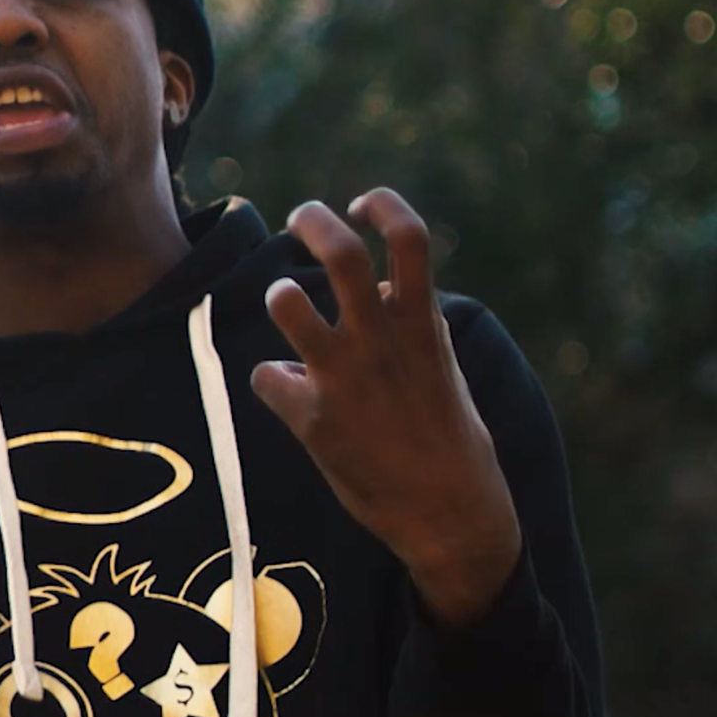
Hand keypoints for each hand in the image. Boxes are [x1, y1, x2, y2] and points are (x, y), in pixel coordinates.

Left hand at [250, 189, 521, 625]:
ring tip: (287, 300)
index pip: (409, 238)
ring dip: (281, 294)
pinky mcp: (313, 418)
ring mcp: (344, 377)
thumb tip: (376, 290)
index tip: (361, 204)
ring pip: (288, 303)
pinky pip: (267, 377)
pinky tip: (291, 397)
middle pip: (340, 253)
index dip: (382, 207)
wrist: (449, 512)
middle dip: (313, 222)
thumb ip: (411, 326)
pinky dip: (273, 382)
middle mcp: (381, 341)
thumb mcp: (441, 369)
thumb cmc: (449, 438)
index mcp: (423, 325)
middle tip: (300, 216)